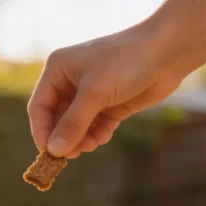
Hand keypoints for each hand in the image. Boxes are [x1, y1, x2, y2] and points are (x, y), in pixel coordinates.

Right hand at [27, 21, 185, 158]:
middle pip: (57, 119)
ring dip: (81, 139)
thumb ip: (73, 123)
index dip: (42, 131)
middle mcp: (71, 81)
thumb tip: (54, 151)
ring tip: (92, 145)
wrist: (166, 51)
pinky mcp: (111, 103)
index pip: (39, 106)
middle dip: (65, 137)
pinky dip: (97, 134)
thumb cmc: (125, 63)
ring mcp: (92, 93)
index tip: (49, 153)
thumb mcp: (94, 93)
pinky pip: (96, 126)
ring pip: (77, 125)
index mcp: (58, 69)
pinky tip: (104, 137)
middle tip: (73, 154)